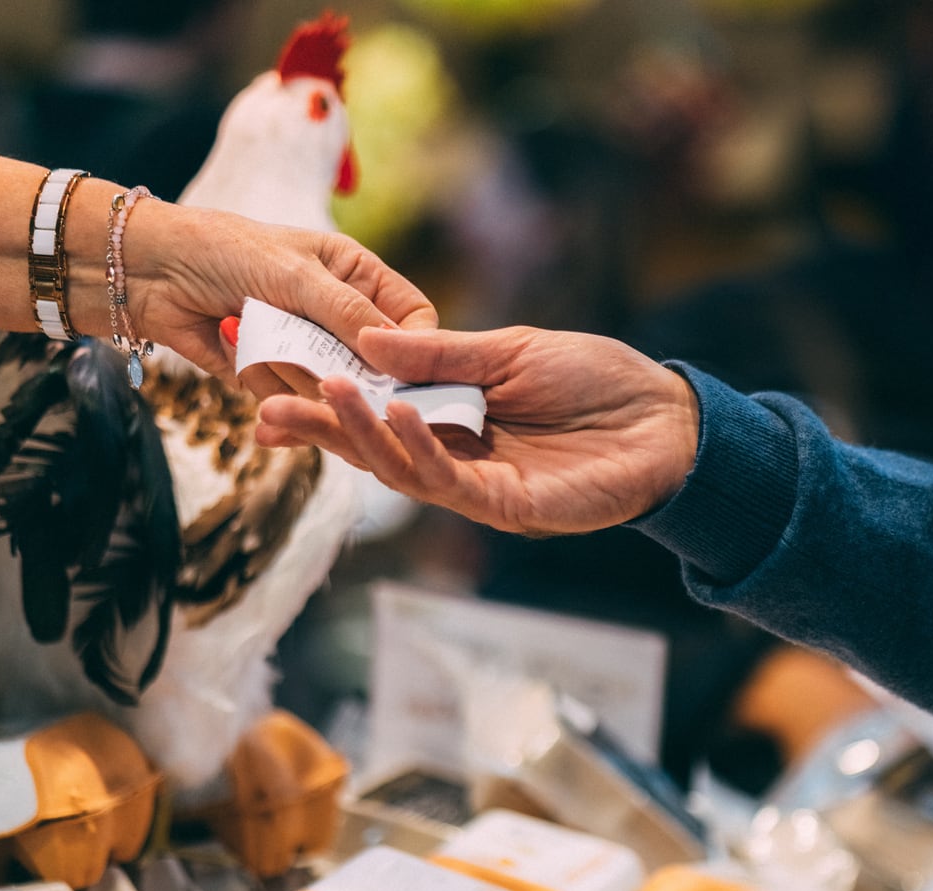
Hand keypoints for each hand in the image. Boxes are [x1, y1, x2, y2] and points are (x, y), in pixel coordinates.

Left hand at [123, 205, 436, 398]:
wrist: (150, 271)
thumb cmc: (226, 250)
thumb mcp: (297, 275)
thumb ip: (349, 315)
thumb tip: (398, 355)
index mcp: (359, 279)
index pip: (413, 322)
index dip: (413, 350)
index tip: (399, 371)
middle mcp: (340, 320)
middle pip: (375, 372)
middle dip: (344, 375)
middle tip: (319, 373)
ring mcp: (307, 354)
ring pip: (330, 395)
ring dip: (288, 372)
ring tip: (242, 325)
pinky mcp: (274, 381)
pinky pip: (291, 406)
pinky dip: (264, 390)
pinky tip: (231, 350)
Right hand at [253, 326, 700, 535]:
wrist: (668, 418)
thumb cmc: (596, 381)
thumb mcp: (510, 350)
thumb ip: (440, 355)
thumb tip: (364, 341)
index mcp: (450, 418)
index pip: (372, 413)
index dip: (322, 403)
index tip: (268, 383)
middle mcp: (455, 458)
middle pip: (372, 450)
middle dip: (319, 428)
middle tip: (265, 406)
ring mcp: (480, 488)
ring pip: (402, 470)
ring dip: (361, 433)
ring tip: (326, 392)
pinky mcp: (511, 507)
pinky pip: (451, 482)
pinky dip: (418, 450)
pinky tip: (394, 414)